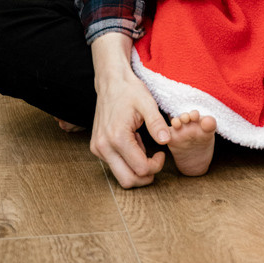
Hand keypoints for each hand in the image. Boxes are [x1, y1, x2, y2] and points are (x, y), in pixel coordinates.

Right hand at [90, 32, 170, 188]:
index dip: (156, 166)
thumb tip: (166, 141)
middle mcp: (104, 146)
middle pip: (128, 181)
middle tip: (156, 161)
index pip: (140, 168)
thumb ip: (156, 123)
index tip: (162, 153)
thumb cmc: (129, 91)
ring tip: (143, 148)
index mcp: (117, 137)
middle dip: (146, 176)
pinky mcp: (97, 147)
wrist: (110, 82)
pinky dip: (127, 162)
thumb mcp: (147, 103)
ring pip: (120, 177)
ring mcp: (98, 148)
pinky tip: (134, 144)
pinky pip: (115, 166)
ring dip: (136, 169)